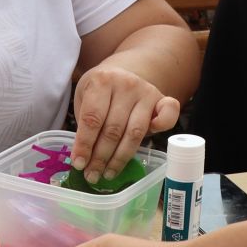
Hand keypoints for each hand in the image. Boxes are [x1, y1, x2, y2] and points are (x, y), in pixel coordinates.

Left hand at [70, 64, 180, 183]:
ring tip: (108, 174)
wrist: (123, 71)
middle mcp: (126, 84)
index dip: (85, 144)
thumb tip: (82, 158)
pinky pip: (167, 117)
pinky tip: (144, 146)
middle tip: (92, 175)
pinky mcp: (161, 99)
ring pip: (134, 133)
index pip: (92, 118)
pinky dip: (160, 131)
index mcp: (102, 81)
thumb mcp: (85, 98)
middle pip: (113, 129)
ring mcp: (146, 92)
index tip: (79, 164)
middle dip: (100, 157)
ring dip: (120, 158)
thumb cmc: (100, 91)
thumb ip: (85, 123)